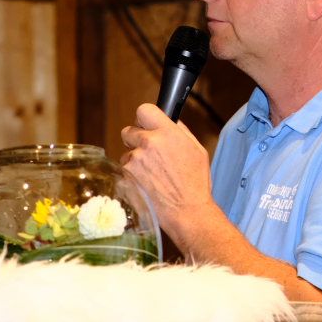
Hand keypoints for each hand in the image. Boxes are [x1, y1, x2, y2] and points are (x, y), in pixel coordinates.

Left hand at [120, 103, 212, 236]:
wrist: (187, 211)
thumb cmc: (196, 183)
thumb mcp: (197, 150)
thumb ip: (180, 131)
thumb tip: (170, 121)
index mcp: (168, 132)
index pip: (144, 110)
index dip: (144, 118)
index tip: (147, 125)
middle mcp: (149, 142)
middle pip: (129, 130)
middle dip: (136, 140)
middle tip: (148, 153)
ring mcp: (135, 160)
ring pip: (127, 153)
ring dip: (135, 161)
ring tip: (152, 175)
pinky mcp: (126, 176)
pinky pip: (124, 170)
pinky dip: (132, 176)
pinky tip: (147, 184)